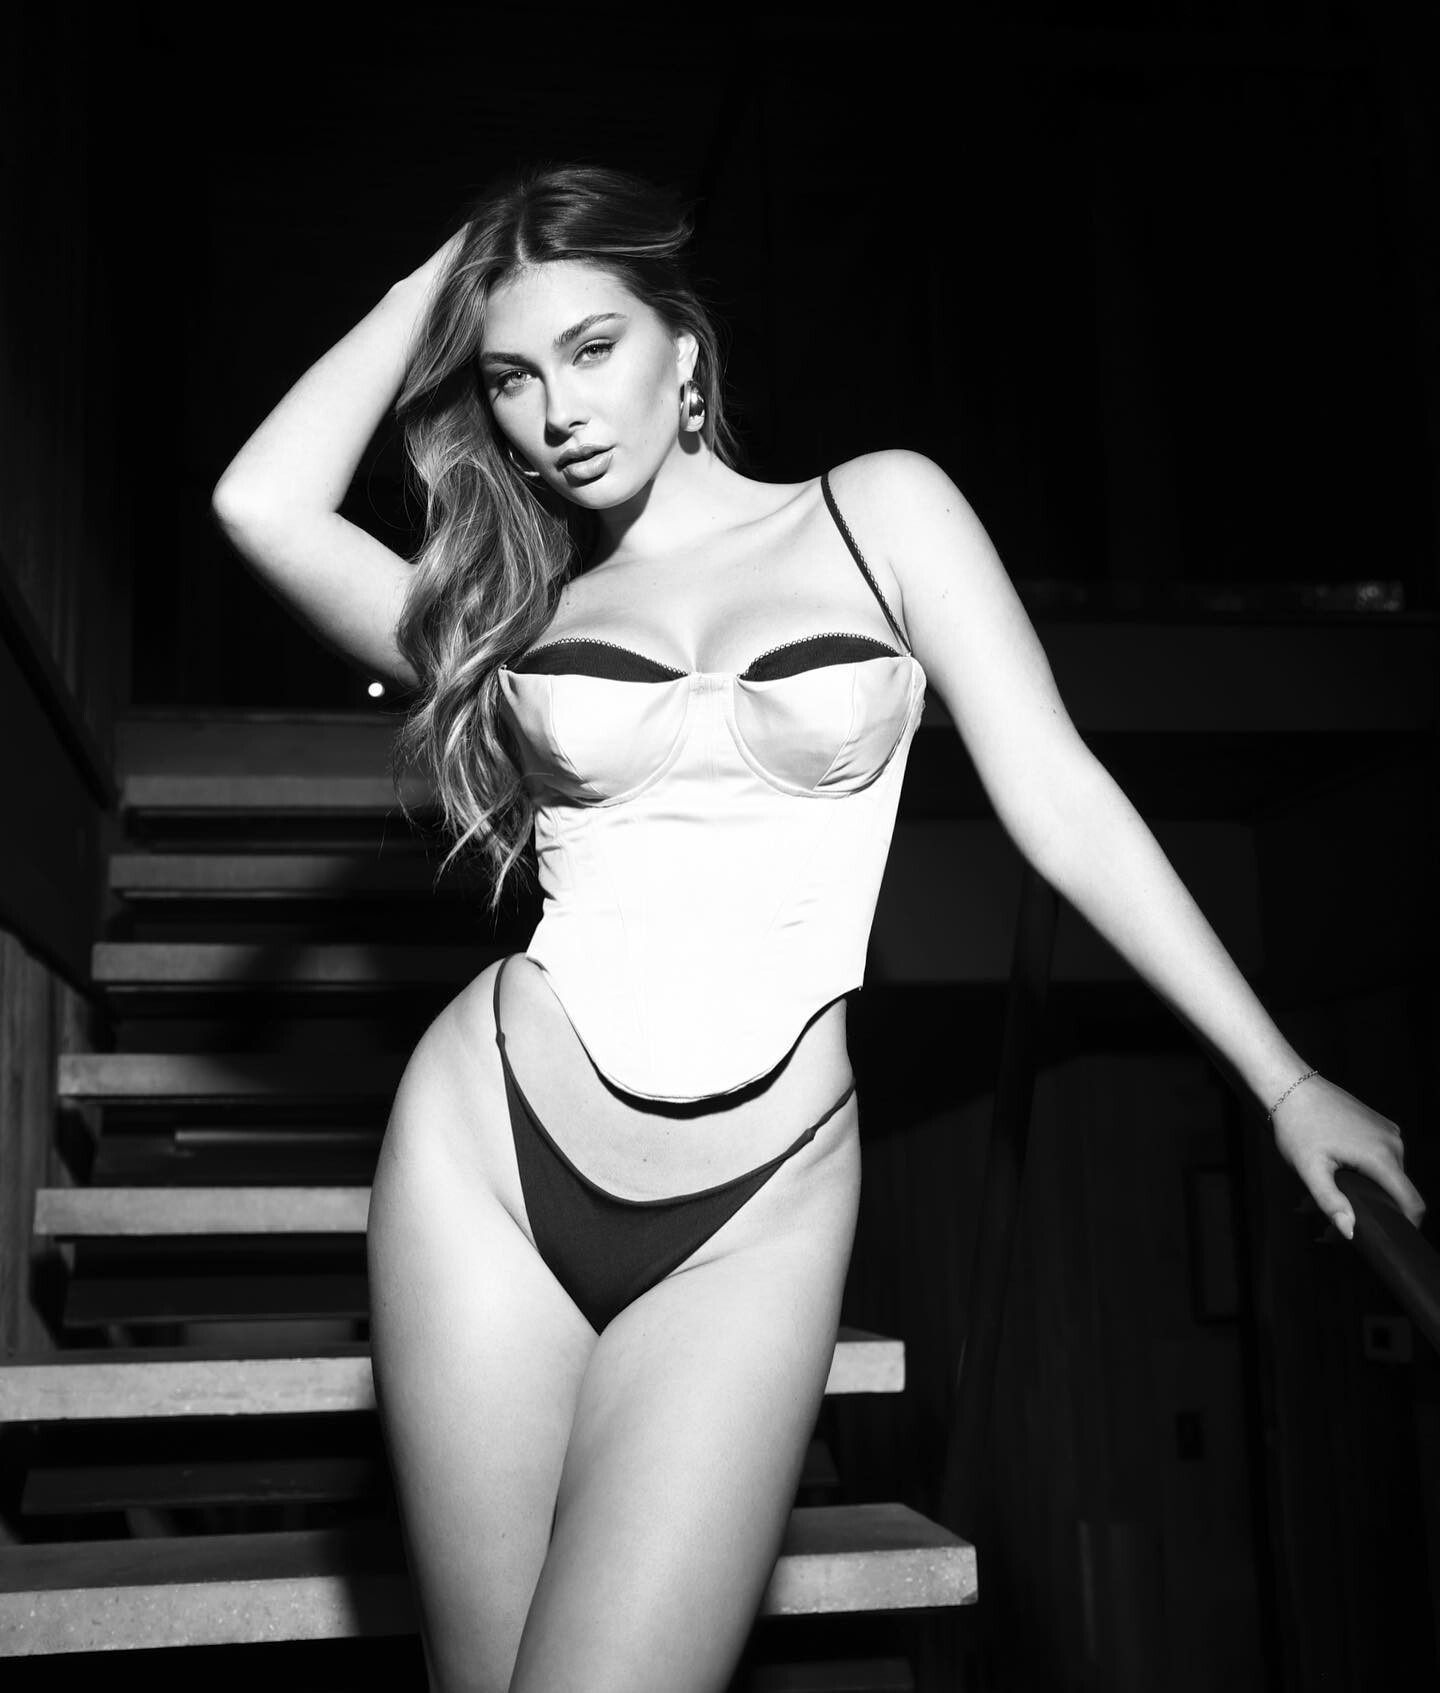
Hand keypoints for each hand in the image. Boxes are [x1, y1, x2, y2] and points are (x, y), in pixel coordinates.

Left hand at [1270, 1074, 1424, 1239]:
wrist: (1291, 1087)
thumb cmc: (1297, 1127)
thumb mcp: (1309, 1169)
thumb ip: (1331, 1202)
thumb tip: (1350, 1233)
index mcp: (1382, 1156)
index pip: (1412, 1202)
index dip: (1405, 1226)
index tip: (1384, 1240)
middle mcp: (1393, 1143)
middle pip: (1394, 1192)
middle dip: (1366, 1211)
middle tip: (1324, 1226)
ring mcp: (1387, 1132)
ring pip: (1384, 1175)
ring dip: (1358, 1191)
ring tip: (1317, 1198)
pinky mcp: (1378, 1126)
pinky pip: (1378, 1158)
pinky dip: (1358, 1173)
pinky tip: (1329, 1175)